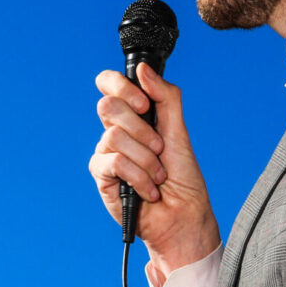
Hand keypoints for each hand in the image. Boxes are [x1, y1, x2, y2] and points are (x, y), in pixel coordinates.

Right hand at [88, 64, 219, 275]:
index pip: (110, 85)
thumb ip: (165, 97)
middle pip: (107, 107)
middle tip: (159, 147)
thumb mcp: (179, 132)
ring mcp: (107, 153)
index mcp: (134, 117)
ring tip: (158, 175)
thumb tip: (143, 69)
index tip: (143, 104)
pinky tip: (148, 190)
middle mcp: (116, 131)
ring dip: (146, 159)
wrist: (183, 216)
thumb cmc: (183, 179)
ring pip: (114, 136)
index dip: (120, 86)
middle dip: (141, 129)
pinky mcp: (102, 176)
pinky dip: (138, 177)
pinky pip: (114, 162)